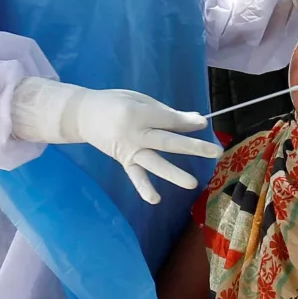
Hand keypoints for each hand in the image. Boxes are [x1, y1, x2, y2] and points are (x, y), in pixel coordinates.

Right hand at [9, 79, 223, 204]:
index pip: (168, 120)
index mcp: (138, 114)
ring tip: (192, 183)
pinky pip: (135, 176)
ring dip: (173, 174)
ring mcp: (129, 151)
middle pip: (167, 142)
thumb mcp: (139, 99)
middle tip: (215, 152)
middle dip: (192, 147)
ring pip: (154, 163)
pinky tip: (155, 199)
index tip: (204, 123)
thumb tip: (195, 120)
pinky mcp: (123, 161)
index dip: (187, 122)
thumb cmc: (115, 102)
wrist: (83, 115)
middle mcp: (134, 134)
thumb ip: (165, 111)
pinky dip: (144, 189)